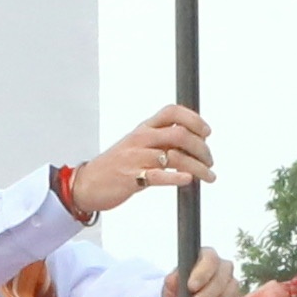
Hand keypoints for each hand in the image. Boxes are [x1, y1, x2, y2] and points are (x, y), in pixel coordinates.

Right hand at [68, 105, 212, 220]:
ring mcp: (136, 158)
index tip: (207, 132)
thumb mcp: (136, 145)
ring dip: (198, 166)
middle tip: (209, 161)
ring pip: (175, 156)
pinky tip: (188, 179)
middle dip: (201, 148)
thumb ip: (159, 140)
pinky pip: (159, 176)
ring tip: (208, 176)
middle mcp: (141, 139)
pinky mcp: (132, 178)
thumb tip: (191, 140)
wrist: (86, 184)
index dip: (193, 118)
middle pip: (179, 134)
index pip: (171, 112)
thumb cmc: (116, 165)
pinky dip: (176, 177)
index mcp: (143, 129)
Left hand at [164, 247, 241, 296]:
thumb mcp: (170, 285)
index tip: (191, 287)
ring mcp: (232, 286)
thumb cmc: (179, 290)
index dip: (202, 273)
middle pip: (221, 279)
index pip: (210, 260)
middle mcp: (224, 268)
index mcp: (208, 257)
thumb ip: (171, 282)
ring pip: (227, 296)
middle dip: (207, 295)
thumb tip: (173, 280)